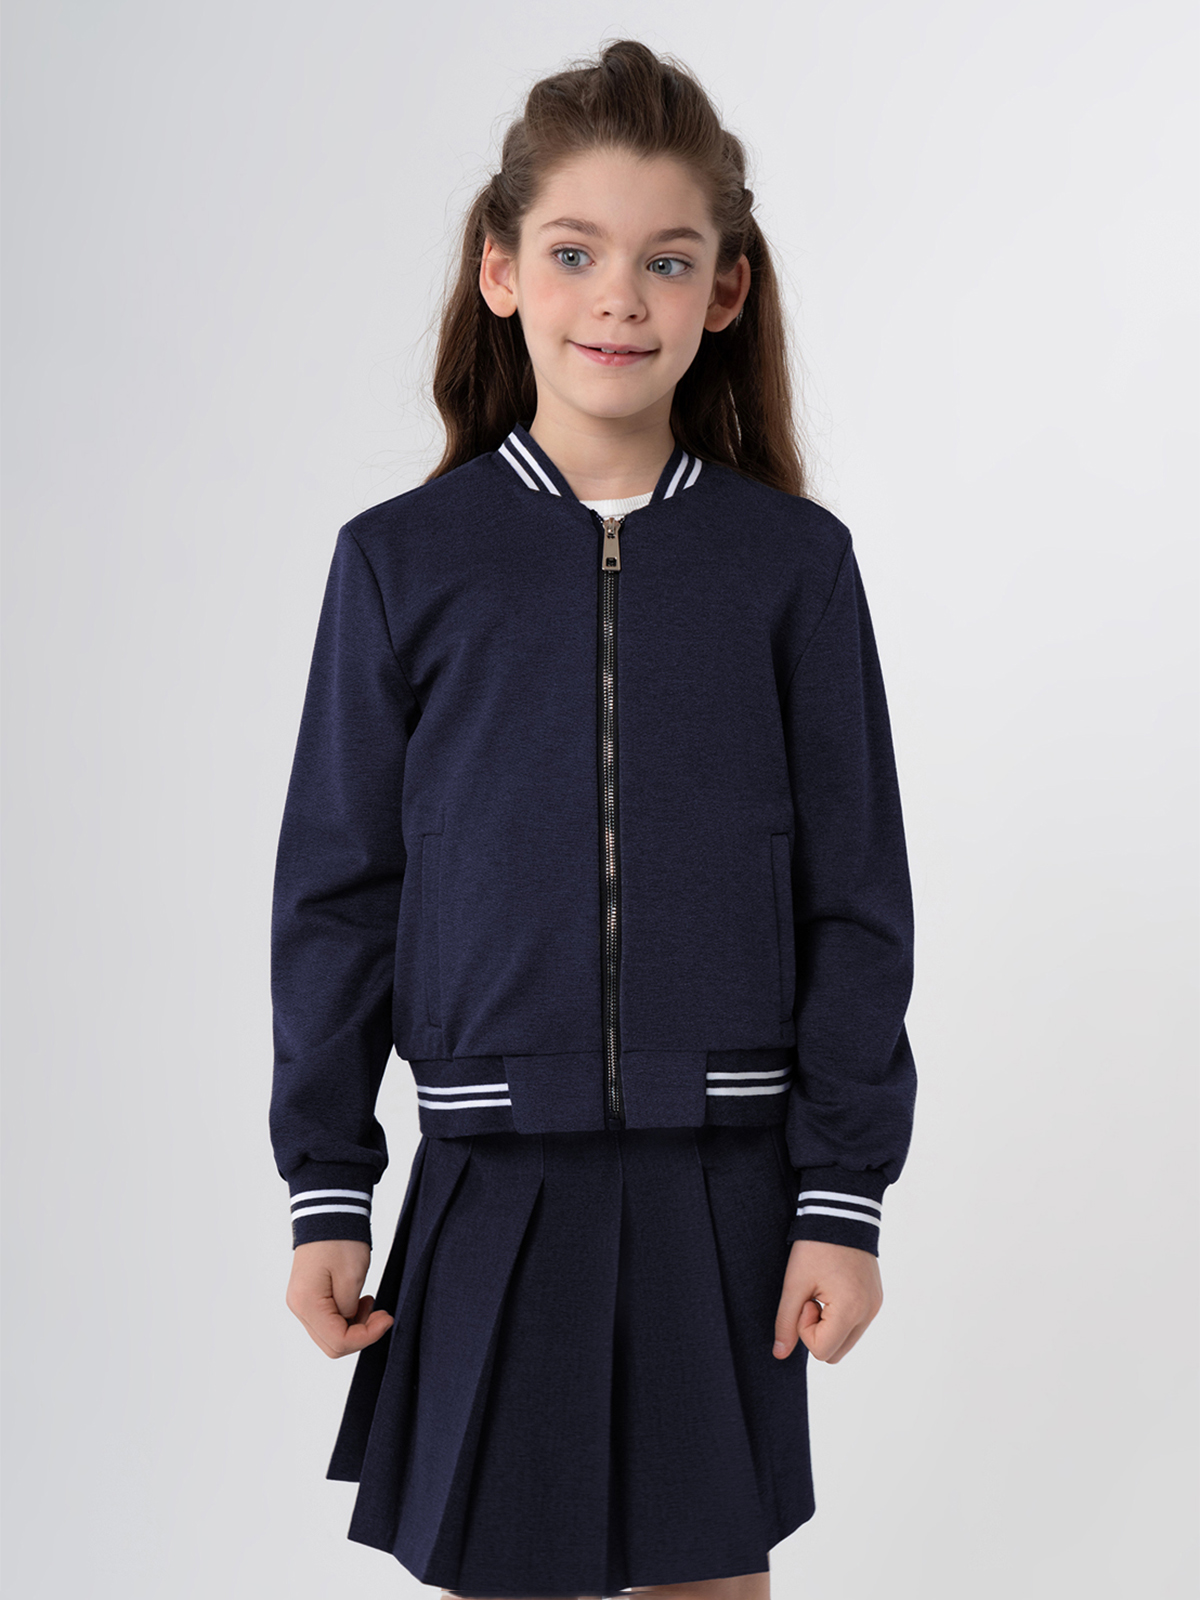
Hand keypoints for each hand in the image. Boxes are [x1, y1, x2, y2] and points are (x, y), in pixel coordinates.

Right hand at [285, 1239, 394, 1357]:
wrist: (328, 1213)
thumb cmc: (340, 1239)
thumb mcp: (352, 1276)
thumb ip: (350, 1309)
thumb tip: (349, 1323)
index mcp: (307, 1303)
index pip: (338, 1341)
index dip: (367, 1336)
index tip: (387, 1319)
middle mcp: (298, 1307)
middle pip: (331, 1344)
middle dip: (361, 1335)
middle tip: (382, 1315)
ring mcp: (301, 1303)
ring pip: (330, 1335)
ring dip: (354, 1327)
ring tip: (370, 1302)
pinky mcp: (308, 1297)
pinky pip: (327, 1321)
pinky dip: (346, 1318)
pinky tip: (359, 1300)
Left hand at [772, 1238, 882, 1363]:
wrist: (840, 1212)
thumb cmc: (815, 1246)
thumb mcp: (794, 1283)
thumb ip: (786, 1322)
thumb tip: (779, 1355)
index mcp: (851, 1310)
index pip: (822, 1351)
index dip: (805, 1329)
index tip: (806, 1299)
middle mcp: (869, 1313)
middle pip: (835, 1353)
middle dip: (817, 1332)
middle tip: (812, 1298)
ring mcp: (874, 1306)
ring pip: (845, 1340)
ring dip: (828, 1325)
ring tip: (822, 1292)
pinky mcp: (875, 1299)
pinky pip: (855, 1325)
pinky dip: (839, 1316)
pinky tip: (832, 1289)